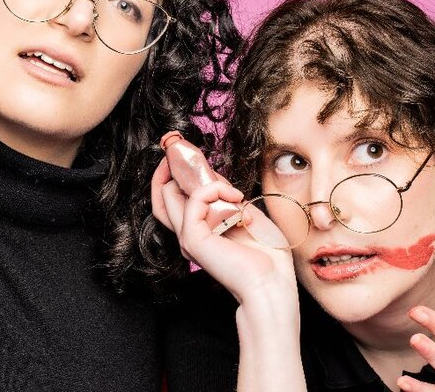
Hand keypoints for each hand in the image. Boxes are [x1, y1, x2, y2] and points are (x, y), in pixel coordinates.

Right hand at [151, 158, 296, 305]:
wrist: (272, 286)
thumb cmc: (267, 257)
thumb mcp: (247, 215)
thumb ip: (229, 198)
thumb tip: (218, 179)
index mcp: (201, 230)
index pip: (178, 196)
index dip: (185, 173)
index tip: (194, 155)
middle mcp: (189, 233)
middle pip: (162, 195)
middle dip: (170, 166)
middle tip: (182, 149)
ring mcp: (188, 237)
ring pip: (166, 195)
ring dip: (186, 172)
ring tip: (199, 162)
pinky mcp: (193, 239)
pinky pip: (194, 201)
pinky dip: (214, 189)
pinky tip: (234, 195)